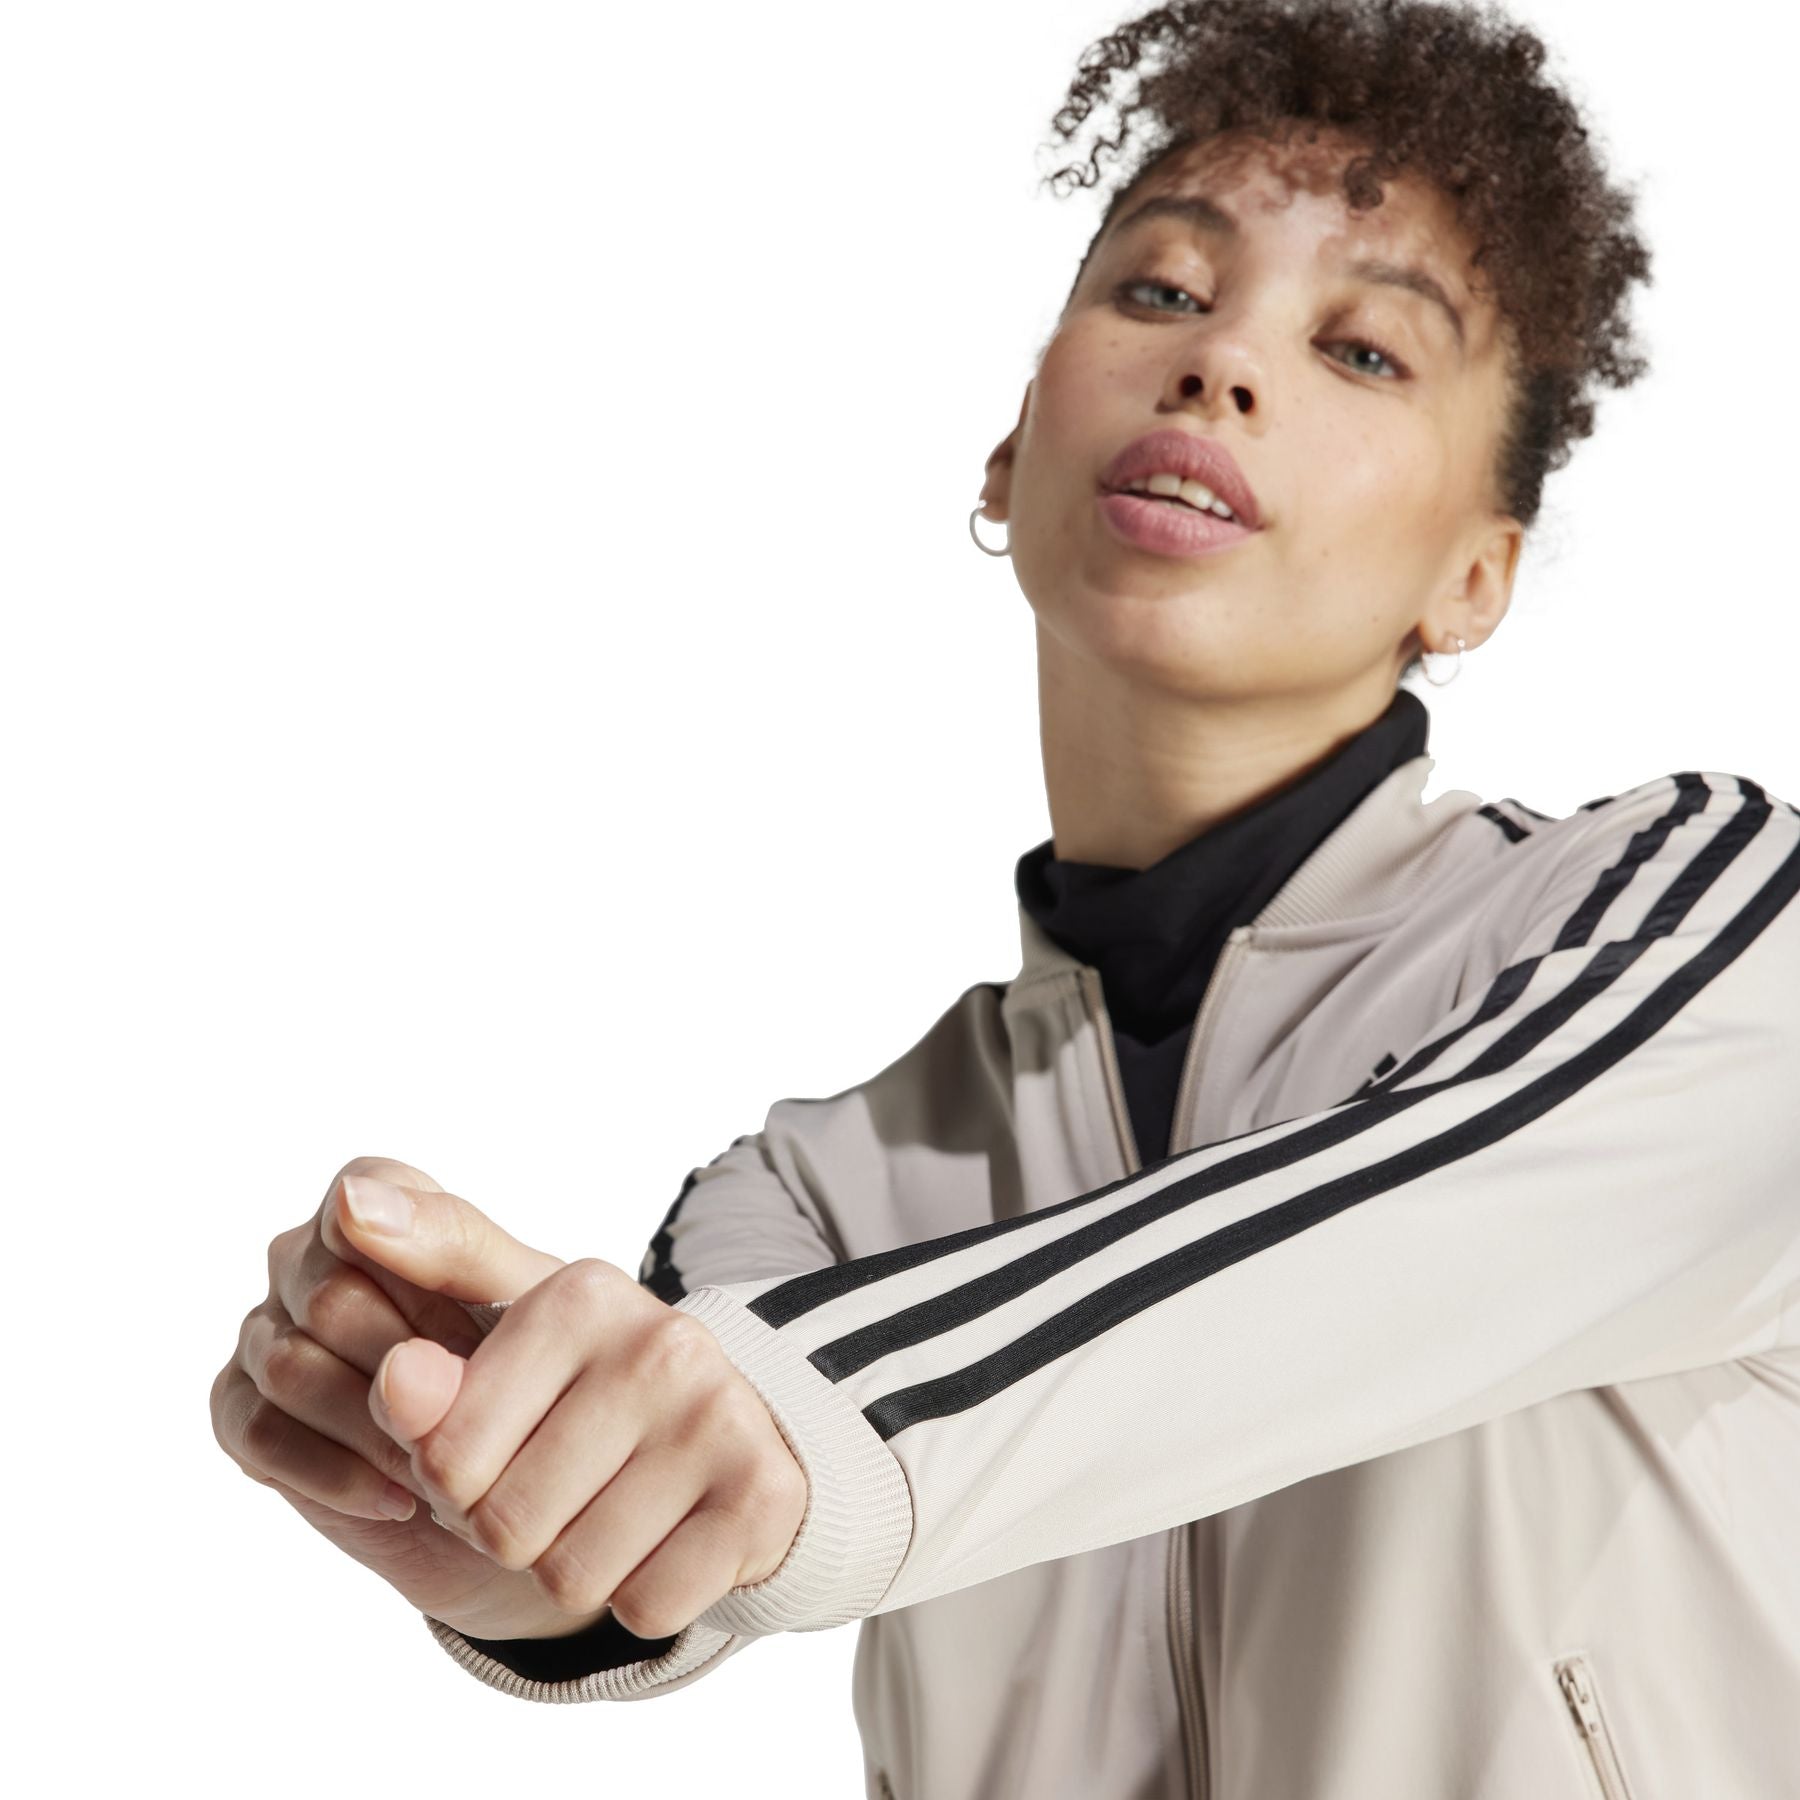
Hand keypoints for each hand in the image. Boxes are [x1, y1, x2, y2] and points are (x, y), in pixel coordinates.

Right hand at [211, 1155, 594, 1640]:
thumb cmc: (541, 1370)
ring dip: (374, 1429)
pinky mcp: (240, 1408)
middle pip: (327, 1301)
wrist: (526, 1484)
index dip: (420, 1279)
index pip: (358, 1208)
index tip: (464, 1340)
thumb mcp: (531, 1303)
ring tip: (446, 1469)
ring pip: (287, 1368)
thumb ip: (454, 1242)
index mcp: (380, 1204)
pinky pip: (256, 1433)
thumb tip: (351, 1201)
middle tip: (475, 1419)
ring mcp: (265, 1331)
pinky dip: (334, 1473)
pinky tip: (400, 1497)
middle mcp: (307, 1258)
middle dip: (410, 1370)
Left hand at [347, 1181, 809, 1643]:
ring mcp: (719, 1413)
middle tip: (564, 1493)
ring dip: (578, 1572)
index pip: (445, 1456)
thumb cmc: (587, 1408)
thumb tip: (397, 1377)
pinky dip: (643, 1598)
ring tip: (615, 1515)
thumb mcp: (498, 1374)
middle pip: (505, 1524)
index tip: (505, 1454)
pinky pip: (646, 1607)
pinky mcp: (763, 1491)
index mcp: (577, 1294)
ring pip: (572, 1575)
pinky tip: (667, 1541)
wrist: (731, 1443)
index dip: (457, 1486)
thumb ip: (425, 1377)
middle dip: (515, 1535)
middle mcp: (657, 1339)